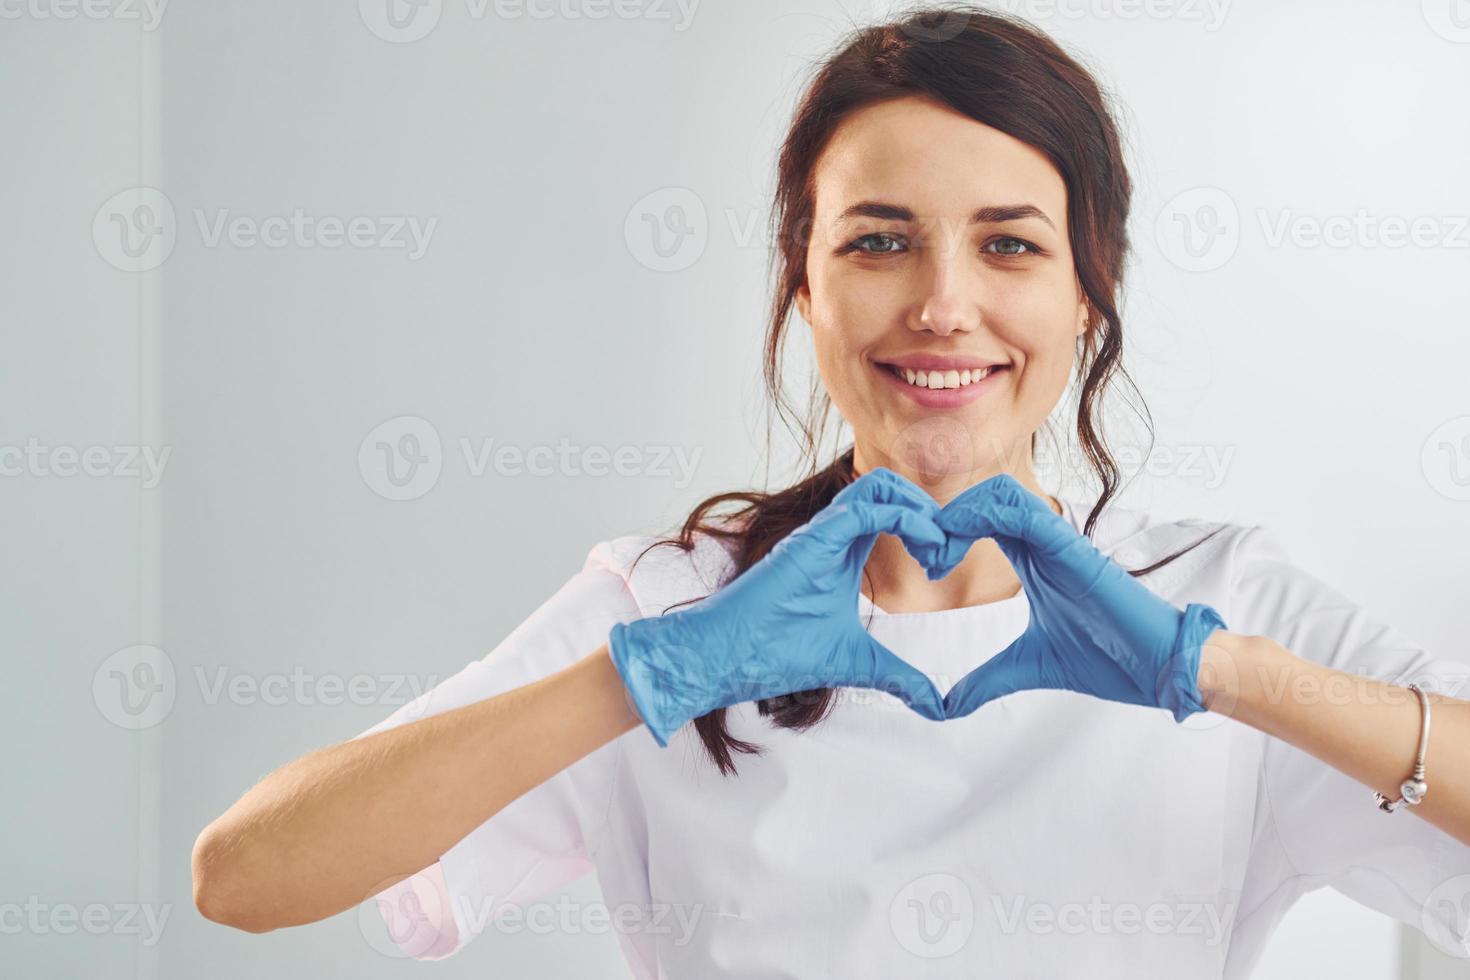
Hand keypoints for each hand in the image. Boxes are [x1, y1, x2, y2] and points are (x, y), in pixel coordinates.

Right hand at [608, 467, 947, 745]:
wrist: (725, 658)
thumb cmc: (776, 654)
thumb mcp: (857, 663)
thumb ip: (898, 676)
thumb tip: (936, 704)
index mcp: (842, 551)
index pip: (891, 510)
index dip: (926, 527)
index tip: (942, 567)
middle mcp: (832, 533)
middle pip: (889, 487)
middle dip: (930, 512)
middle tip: (944, 557)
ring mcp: (821, 532)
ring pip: (879, 484)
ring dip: (919, 510)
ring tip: (935, 553)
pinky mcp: (812, 540)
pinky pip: (866, 508)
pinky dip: (905, 520)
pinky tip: (924, 554)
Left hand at [931, 474, 1226, 721]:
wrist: (1159, 669)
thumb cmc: (1109, 658)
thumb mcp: (1027, 667)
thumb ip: (985, 681)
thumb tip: (946, 706)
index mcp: (1033, 559)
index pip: (983, 518)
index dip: (948, 530)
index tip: (929, 566)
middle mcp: (1045, 543)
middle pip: (987, 495)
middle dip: (947, 516)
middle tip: (928, 557)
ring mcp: (1060, 543)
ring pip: (1003, 493)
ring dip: (962, 513)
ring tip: (940, 554)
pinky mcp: (1075, 552)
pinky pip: (1029, 513)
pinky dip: (987, 516)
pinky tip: (962, 542)